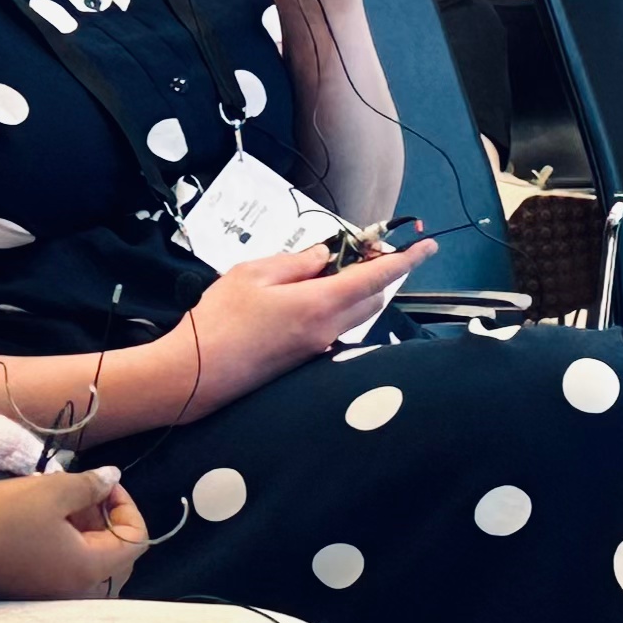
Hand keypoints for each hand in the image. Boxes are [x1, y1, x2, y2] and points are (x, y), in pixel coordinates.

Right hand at [0, 470, 146, 601]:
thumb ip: (89, 485)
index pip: (136, 540)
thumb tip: (114, 477)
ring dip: (85, 527)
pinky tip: (44, 516)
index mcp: (89, 570)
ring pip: (90, 558)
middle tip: (83, 490)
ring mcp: (53, 593)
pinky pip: (66, 565)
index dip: (126, 506)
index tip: (103, 483)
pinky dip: (66, 541)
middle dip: (107, 517)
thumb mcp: (48, 492)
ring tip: (60, 498)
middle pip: (117, 553)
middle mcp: (77, 589)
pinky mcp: (32, 589)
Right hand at [172, 241, 437, 408]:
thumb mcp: (253, 274)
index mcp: (320, 304)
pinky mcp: (306, 361)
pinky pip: (335, 328)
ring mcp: (318, 349)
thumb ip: (297, 263)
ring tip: (336, 267)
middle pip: (373, 297)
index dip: (406, 259)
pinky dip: (337, 307)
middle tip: (364, 248)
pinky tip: (311, 295)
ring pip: (356, 314)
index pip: (379, 278)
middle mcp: (328, 330)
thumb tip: (325, 257)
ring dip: (358, 289)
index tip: (428, 246)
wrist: (194, 376)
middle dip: (379, 271)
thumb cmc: (219, 320)